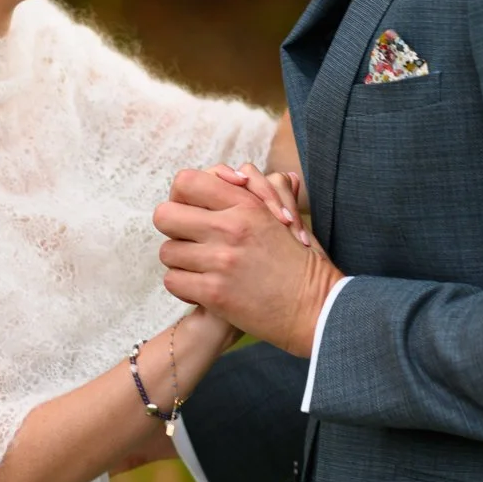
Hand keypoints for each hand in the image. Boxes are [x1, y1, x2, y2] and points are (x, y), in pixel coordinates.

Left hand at [155, 170, 343, 356]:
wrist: (317, 308)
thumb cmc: (302, 261)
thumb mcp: (285, 215)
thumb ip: (260, 190)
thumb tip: (239, 172)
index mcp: (246, 205)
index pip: (186, 182)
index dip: (183, 196)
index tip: (194, 211)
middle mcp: (230, 228)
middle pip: (165, 215)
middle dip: (174, 228)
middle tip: (190, 240)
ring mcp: (221, 261)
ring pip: (167, 251)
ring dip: (181, 260)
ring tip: (201, 267)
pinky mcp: (215, 293)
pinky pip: (173, 281)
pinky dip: (184, 286)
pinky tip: (202, 288)